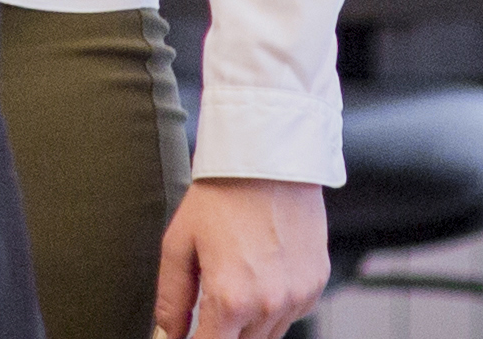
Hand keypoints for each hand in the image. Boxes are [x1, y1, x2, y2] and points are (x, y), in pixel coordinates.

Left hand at [154, 177, 326, 338]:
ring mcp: (298, 298)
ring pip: (268, 336)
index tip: (186, 337)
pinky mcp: (316, 286)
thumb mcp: (179, 243)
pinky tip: (258, 275)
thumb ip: (172, 298)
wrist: (268, 162)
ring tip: (233, 282)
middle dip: (219, 334)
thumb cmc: (220, 196)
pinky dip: (272, 308)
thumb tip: (166, 334)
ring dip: (246, 324)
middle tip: (206, 309)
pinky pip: (291, 315)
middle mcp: (270, 305)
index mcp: (231, 298)